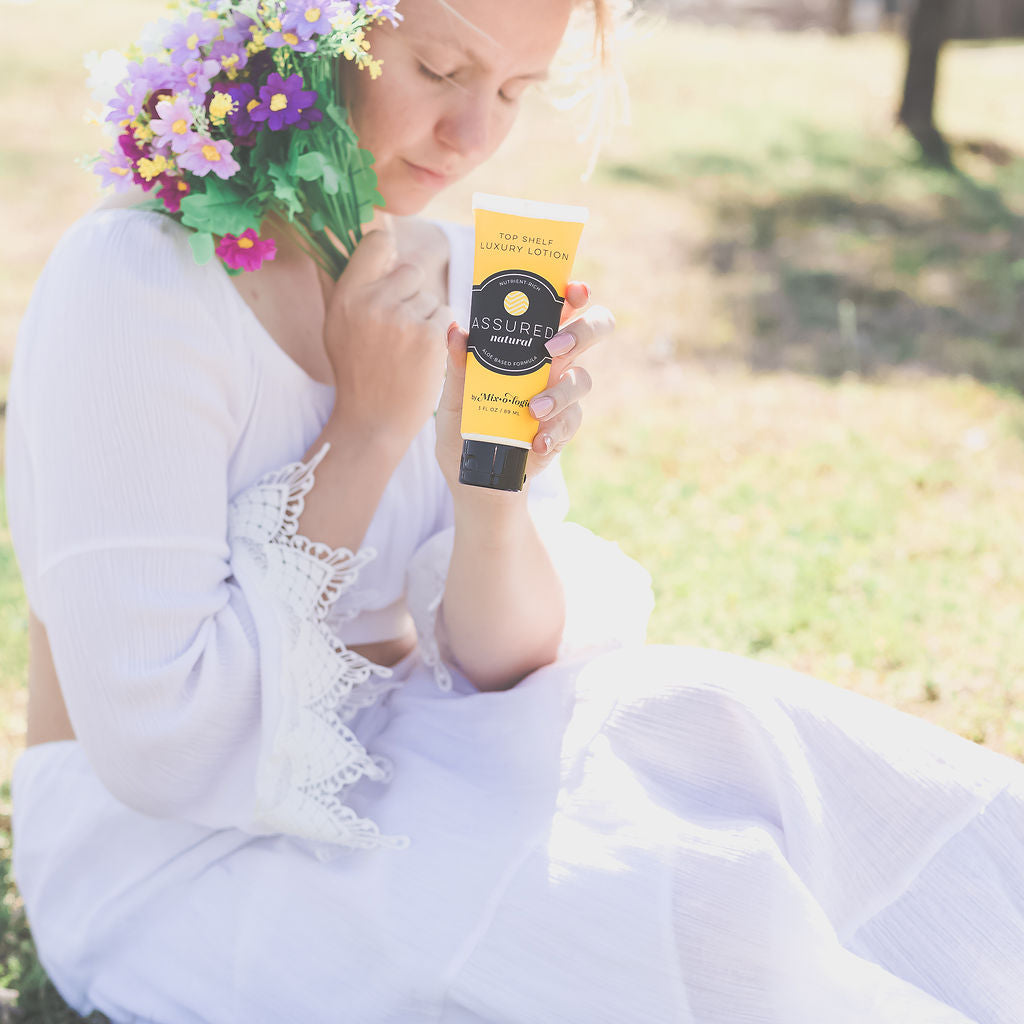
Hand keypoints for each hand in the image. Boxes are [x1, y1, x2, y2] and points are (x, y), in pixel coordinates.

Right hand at [322, 221, 452, 448]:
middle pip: (411, 272)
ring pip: (431, 298)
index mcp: (347, 296)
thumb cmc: (358, 373)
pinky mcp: (430, 336)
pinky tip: (423, 356)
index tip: (392, 267)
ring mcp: (403, 319)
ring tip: (408, 350)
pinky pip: (446, 317)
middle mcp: (373, 302)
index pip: (377, 243)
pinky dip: (441, 335)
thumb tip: (380, 242)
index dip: (389, 252)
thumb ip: (354, 287)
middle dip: (411, 295)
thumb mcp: (338, 326)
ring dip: (427, 319)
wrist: (373, 420)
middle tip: (400, 328)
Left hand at [435, 281, 614, 491]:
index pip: (559, 308)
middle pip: (591, 331)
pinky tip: (537, 442)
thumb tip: (456, 331)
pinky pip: (571, 422)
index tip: (573, 290)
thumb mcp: (453, 398)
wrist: (475, 476)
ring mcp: (561, 395)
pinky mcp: (563, 427)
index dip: (574, 294)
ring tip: (533, 409)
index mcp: (527, 343)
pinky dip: (554, 431)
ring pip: (583, 379)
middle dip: (584, 331)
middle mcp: (551, 363)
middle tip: (555, 347)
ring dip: (560, 392)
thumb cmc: (465, 427)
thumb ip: (457, 367)